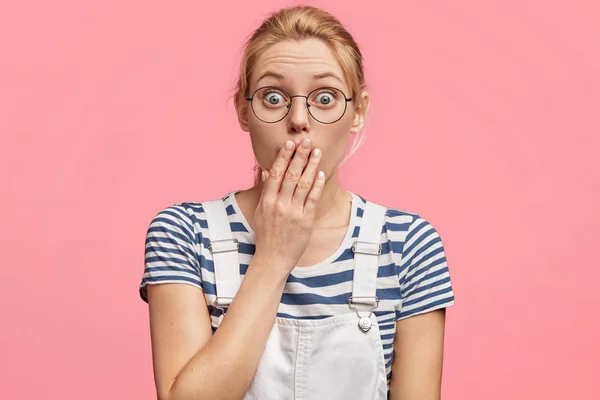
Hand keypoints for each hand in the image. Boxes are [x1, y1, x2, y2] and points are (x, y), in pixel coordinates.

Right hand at [252, 138, 324, 272]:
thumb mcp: (259, 212)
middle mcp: (279, 205)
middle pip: (291, 175)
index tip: (289, 144)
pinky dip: (317, 185)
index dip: (283, 157)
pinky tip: (321, 173)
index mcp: (267, 201)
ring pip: (303, 184)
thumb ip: (264, 191)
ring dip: (311, 166)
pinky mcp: (305, 221)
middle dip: (299, 156)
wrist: (272, 259)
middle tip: (306, 141)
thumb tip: (266, 171)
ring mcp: (293, 213)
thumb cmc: (266, 235)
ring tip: (316, 152)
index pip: (275, 173)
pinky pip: (313, 199)